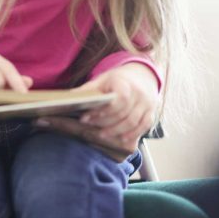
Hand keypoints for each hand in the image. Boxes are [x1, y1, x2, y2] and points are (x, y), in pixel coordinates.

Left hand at [37, 63, 158, 157]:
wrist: (141, 78)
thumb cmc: (116, 80)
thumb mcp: (101, 80)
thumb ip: (87, 90)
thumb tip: (68, 98)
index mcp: (126, 83)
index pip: (118, 100)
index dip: (102, 111)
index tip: (85, 118)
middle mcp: (139, 95)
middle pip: (122, 114)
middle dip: (104, 122)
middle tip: (88, 126)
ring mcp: (147, 105)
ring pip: (132, 122)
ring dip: (115, 131)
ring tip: (100, 135)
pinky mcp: (150, 115)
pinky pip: (142, 127)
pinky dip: (131, 134)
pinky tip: (120, 139)